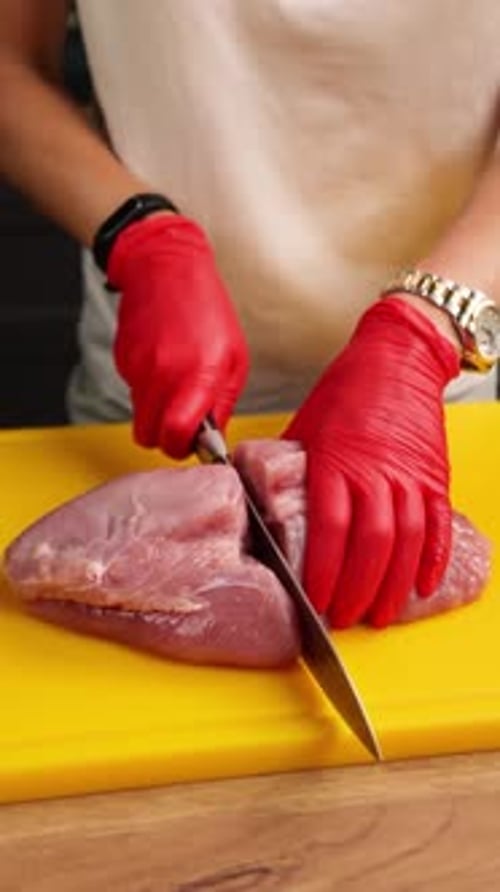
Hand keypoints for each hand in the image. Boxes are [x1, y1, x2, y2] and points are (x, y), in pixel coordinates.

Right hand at [107, 214, 248, 458]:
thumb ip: (222, 402)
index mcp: (200, 374)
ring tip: (174, 381)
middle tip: (180, 422)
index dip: (182, 447)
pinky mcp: (124, 360)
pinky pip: (133, 391)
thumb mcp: (235, 357)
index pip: (177, 434)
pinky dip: (146, 386)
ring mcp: (140, 368)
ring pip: (140, 416)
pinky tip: (160, 360)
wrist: (166, 268)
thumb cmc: (207, 309)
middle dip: (164, 437)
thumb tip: (213, 436)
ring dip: (156, 411)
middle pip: (150, 436)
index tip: (190, 443)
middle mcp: (166, 374)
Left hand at [283, 298, 459, 627]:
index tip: (315, 602)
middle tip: (345, 620)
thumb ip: (287, 473)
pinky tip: (424, 585)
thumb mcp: (303, 429)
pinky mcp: (435, 476)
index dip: (324, 571)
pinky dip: (434, 558)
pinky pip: (438, 524)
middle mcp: (375, 471)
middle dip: (358, 590)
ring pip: (406, 540)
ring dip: (394, 585)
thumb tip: (259, 509)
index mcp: (335, 461)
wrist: (396, 358)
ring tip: (382, 616)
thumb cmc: (344, 393)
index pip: (329, 528)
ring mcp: (410, 475)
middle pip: (370, 543)